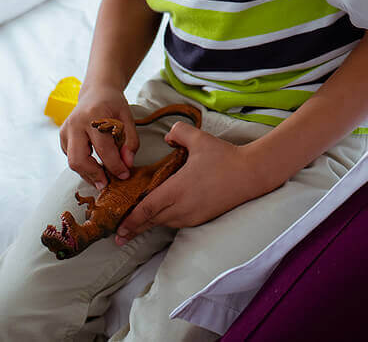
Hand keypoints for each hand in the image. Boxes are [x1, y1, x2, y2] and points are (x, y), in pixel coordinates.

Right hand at [58, 86, 137, 191]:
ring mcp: (65, 130)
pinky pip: (72, 158)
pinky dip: (84, 166)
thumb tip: (127, 164)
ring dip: (89, 174)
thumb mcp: (128, 119)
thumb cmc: (113, 105)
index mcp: (93, 115)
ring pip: (73, 162)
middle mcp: (75, 123)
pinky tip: (96, 166)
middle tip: (108, 184)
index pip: (103, 148)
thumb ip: (130, 142)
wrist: (96, 91)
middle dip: (94, 175)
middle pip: (79, 160)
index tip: (125, 175)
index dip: (115, 166)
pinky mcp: (62, 137)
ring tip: (104, 178)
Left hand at [111, 123, 271, 242]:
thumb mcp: (200, 138)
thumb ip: (178, 132)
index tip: (118, 228)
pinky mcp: (202, 218)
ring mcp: (193, 215)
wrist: (250, 174)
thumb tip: (166, 137)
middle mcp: (183, 207)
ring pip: (164, 222)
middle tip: (117, 235)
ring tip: (134, 225)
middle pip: (153, 220)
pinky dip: (165, 220)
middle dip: (134, 228)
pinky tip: (160, 216)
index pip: (148, 208)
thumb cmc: (224, 156)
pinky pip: (177, 222)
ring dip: (150, 224)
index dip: (131, 220)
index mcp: (178, 189)